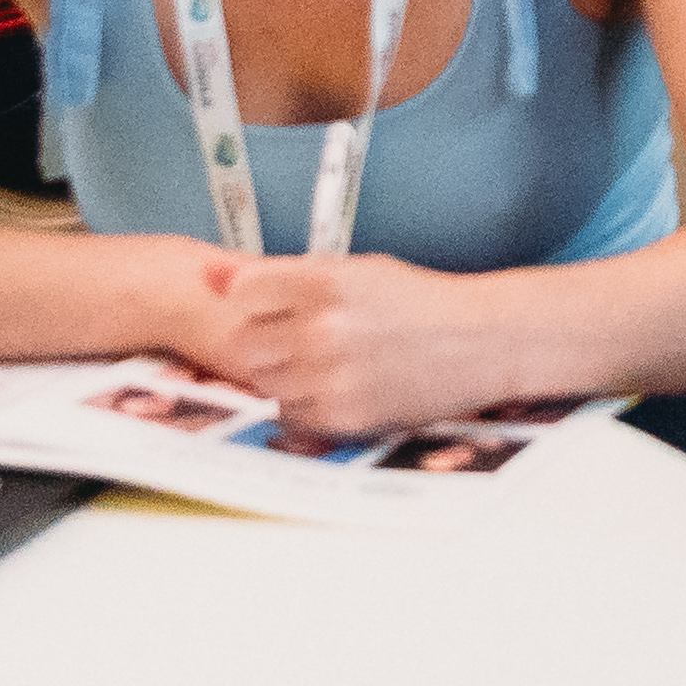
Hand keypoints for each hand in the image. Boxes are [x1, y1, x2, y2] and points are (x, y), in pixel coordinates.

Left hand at [169, 251, 530, 441]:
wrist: (477, 341)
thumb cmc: (415, 301)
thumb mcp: (355, 270)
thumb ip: (282, 275)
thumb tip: (208, 276)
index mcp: (325, 279)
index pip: (243, 292)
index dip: (256, 302)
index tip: (275, 306)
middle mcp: (322, 326)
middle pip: (244, 344)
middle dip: (266, 342)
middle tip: (303, 339)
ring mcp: (329, 374)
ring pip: (265, 383)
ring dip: (285, 376)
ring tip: (328, 363)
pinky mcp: (341, 415)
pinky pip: (292, 415)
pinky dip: (307, 404)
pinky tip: (343, 386)